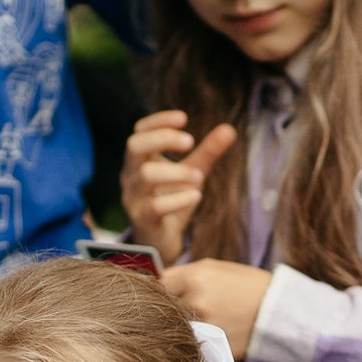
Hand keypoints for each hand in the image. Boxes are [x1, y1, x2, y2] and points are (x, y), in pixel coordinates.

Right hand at [122, 110, 235, 265]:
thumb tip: (229, 128)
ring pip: (145, 176)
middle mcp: (131, 176)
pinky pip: (155, 207)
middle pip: (134, 146)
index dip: (158, 121)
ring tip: (199, 176)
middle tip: (190, 142)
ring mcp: (134, 198)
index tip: (183, 118)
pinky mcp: (143, 220)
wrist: (160, 242)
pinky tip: (196, 195)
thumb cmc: (172, 201)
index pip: (139, 131)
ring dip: (176, 172)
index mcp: (140, 160)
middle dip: (162, 139)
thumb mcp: (192, 173)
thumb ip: (207, 152)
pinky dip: (178, 199)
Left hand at [161, 259, 271, 359]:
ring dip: (183, 326)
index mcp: (194, 278)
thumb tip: (157, 280)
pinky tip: (211, 333)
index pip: (159, 285)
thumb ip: (184, 273)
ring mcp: (202, 328)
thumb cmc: (248, 285)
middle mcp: (195, 303)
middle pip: (165, 309)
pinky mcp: (211, 348)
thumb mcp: (216, 268)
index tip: (169, 292)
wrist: (279, 312)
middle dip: (172, 309)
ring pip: (177, 328)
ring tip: (206, 320)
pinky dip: (196, 341)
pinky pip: (193, 344)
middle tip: (190, 308)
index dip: (164, 289)